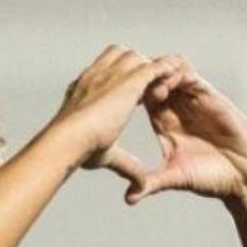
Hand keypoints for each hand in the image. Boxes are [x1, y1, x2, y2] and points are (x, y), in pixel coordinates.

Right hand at [52, 46, 183, 170]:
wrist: (69, 138)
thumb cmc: (77, 149)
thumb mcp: (105, 154)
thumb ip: (126, 165)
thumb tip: (138, 188)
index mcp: (85, 90)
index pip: (105, 75)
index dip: (120, 83)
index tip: (133, 97)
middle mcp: (97, 76)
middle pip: (120, 58)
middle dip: (135, 70)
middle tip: (151, 89)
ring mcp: (112, 74)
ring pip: (136, 58)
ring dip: (150, 68)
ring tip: (164, 83)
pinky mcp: (129, 80)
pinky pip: (154, 66)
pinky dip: (165, 69)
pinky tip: (177, 75)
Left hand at [118, 60, 246, 204]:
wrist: (244, 177)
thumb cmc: (211, 178)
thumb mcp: (175, 178)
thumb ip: (152, 183)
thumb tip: (129, 199)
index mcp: (165, 123)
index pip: (144, 98)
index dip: (131, 92)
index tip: (118, 95)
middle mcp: (178, 109)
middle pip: (156, 80)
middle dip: (143, 77)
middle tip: (132, 82)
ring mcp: (194, 101)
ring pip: (172, 73)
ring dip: (160, 73)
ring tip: (151, 82)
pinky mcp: (211, 98)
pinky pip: (192, 78)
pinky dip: (180, 74)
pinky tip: (170, 80)